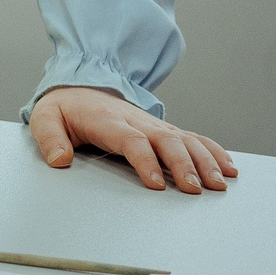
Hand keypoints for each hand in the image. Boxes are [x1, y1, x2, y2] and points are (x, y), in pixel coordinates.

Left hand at [29, 86, 235, 191]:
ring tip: (219, 184)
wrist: (80, 85)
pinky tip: (229, 168)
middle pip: (166, 141)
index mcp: (107, 120)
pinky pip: (194, 138)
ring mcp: (153, 125)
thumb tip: (59, 160)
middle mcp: (137, 121)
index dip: (144, 160)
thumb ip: (49, 138)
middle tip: (196, 189)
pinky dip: (214, 152)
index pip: (131, 140)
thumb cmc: (65, 107)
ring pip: (185, 140)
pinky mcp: (163, 130)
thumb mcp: (46, 118)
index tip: (155, 183)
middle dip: (183, 165)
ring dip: (205, 161)